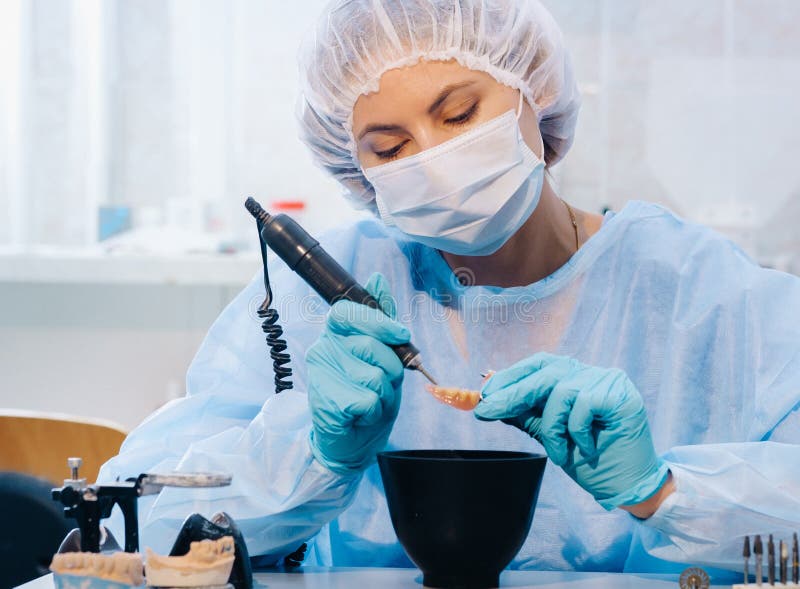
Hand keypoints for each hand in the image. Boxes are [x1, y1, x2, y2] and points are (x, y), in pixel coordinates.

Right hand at [306, 272, 407, 474]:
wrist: (351, 441)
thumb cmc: (367, 394)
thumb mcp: (383, 355)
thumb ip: (382, 318)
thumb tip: (377, 279)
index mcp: (336, 333)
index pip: (348, 311)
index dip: (378, 322)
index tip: (401, 336)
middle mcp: (322, 349)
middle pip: (371, 346)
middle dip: (391, 369)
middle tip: (382, 383)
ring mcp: (321, 375)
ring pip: (374, 376)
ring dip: (384, 394)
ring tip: (371, 401)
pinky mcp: (326, 401)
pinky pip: (369, 400)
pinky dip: (375, 412)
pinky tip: (362, 416)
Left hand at [474, 352, 669, 510]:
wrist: (627, 486)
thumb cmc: (590, 460)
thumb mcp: (549, 435)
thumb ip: (526, 415)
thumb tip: (489, 400)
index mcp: (574, 377)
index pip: (537, 366)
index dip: (509, 377)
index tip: (483, 394)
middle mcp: (591, 373)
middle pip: (545, 372)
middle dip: (512, 394)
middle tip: (487, 411)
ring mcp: (608, 380)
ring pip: (561, 390)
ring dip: (552, 426)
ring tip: (557, 452)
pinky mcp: (621, 394)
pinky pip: (582, 405)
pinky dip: (575, 430)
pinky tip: (586, 448)